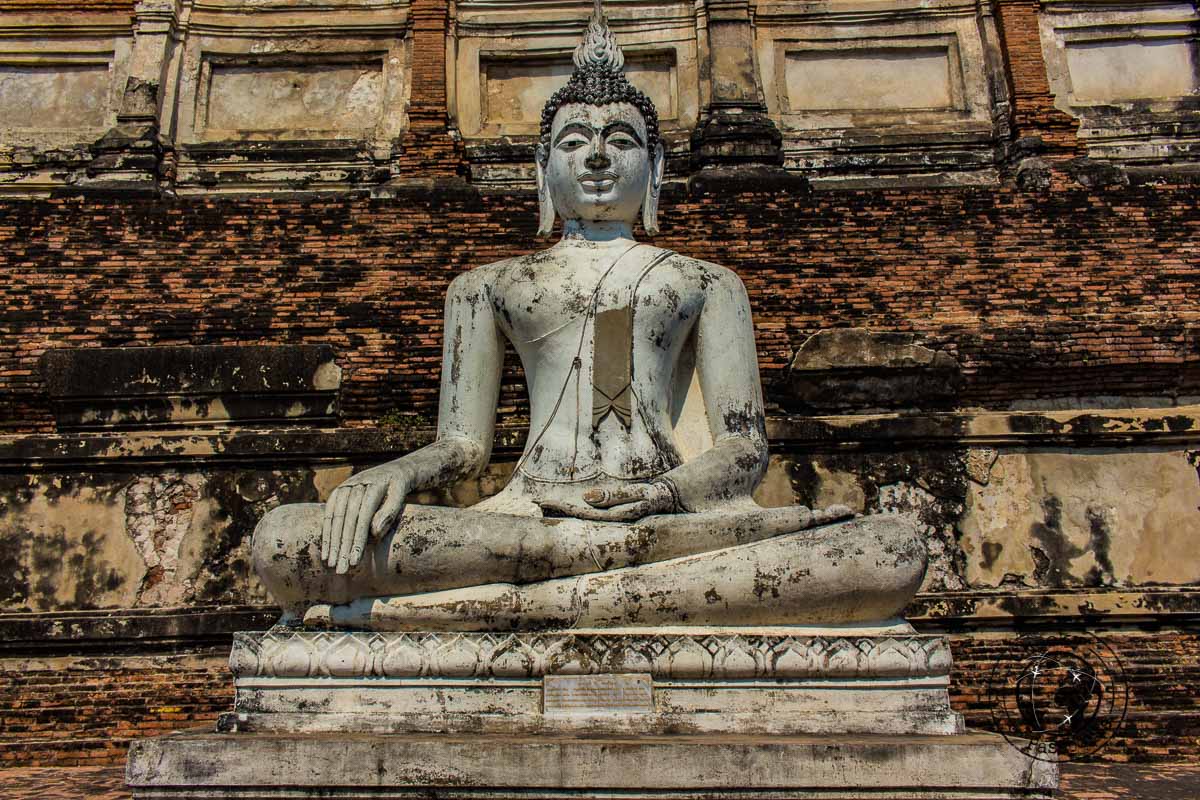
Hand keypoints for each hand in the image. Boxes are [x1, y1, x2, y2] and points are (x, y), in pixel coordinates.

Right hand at [321, 465, 412, 573]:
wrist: (393, 470)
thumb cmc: (398, 488)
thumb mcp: (400, 496)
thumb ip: (389, 512)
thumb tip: (374, 532)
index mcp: (373, 486)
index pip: (363, 517)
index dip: (358, 540)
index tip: (355, 560)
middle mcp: (355, 485)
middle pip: (346, 520)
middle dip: (343, 546)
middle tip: (341, 569)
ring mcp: (344, 488)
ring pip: (335, 518)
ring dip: (332, 542)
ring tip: (332, 564)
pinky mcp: (337, 493)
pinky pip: (328, 515)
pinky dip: (327, 534)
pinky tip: (326, 552)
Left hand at [538, 481, 675, 521]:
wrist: (672, 501)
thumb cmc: (655, 496)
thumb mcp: (638, 494)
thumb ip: (614, 496)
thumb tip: (587, 497)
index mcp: (612, 517)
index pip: (580, 514)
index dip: (561, 508)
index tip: (542, 503)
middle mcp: (609, 521)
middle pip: (578, 518)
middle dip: (558, 512)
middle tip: (536, 504)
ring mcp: (611, 520)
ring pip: (583, 518)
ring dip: (565, 513)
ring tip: (545, 508)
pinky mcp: (614, 515)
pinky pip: (591, 515)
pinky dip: (577, 511)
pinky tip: (567, 510)